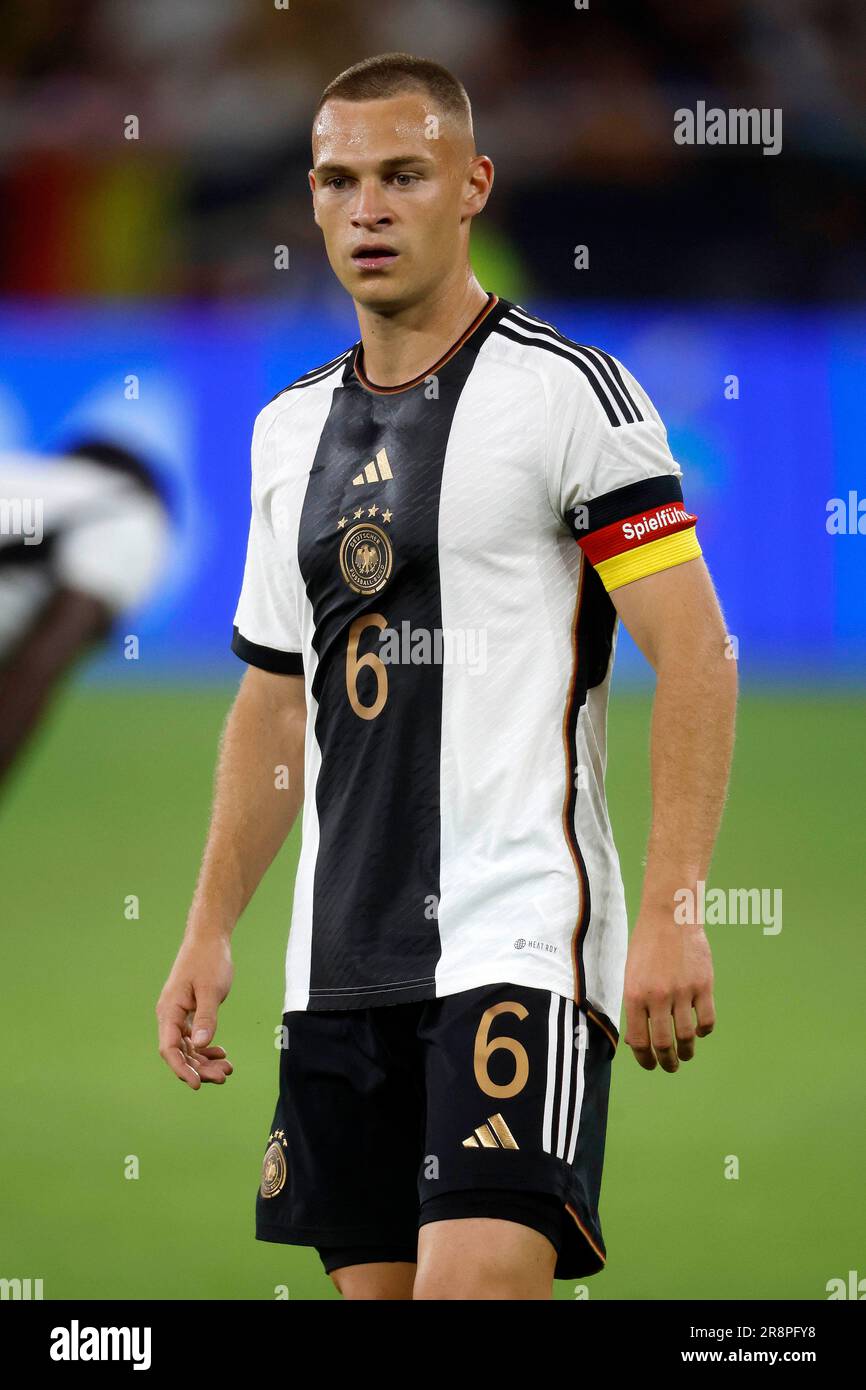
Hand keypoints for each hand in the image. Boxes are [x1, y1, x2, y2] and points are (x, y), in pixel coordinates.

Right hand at [156, 932, 234, 1088]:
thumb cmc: (208, 960)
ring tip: (228, 1069)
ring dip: (205, 1061)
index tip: (197, 1084)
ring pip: (188, 1047)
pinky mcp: (189, 1011)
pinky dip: (207, 1048)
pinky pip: (194, 1037)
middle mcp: (170, 1015)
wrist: (208, 938)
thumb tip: (202, 1044)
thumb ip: (206, 1017)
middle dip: (200, 1068)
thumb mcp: (210, 989)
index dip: (181, 1069)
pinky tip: (222, 1053)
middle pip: (180, 1052)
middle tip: (225, 1076)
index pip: (169, 1048)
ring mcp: (179, 1014)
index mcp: (169, 1010)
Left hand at [622, 912, 714, 1071]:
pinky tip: (700, 1031)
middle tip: (670, 1067)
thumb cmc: (646, 947)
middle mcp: (658, 997)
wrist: (670, 917)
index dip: (645, 1059)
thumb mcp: (631, 975)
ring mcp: (683, 991)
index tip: (651, 1065)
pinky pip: (707, 1020)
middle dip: (667, 1062)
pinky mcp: (704, 985)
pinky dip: (704, 1031)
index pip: (640, 1040)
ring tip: (686, 1054)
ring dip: (687, 1051)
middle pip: (664, 1044)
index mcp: (635, 995)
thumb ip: (634, 1007)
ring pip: (687, 1036)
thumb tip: (637, 1041)